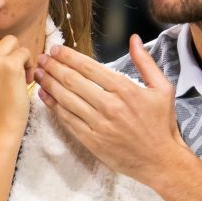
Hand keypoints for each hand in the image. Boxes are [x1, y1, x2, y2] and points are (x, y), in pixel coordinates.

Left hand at [36, 34, 190, 184]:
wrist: (161, 161)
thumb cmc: (162, 124)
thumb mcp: (163, 88)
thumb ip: (146, 62)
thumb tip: (134, 39)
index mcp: (125, 89)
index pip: (89, 67)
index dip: (69, 56)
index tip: (57, 49)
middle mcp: (109, 105)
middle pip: (73, 81)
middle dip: (54, 66)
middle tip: (42, 58)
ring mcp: (99, 124)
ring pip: (66, 99)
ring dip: (49, 83)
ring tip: (38, 73)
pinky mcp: (91, 141)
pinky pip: (67, 120)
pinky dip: (53, 106)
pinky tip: (45, 96)